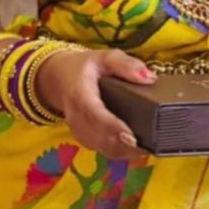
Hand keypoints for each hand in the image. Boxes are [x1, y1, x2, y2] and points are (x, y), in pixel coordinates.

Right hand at [36, 47, 155, 158]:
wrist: (58, 79)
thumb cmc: (83, 68)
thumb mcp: (103, 57)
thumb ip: (125, 64)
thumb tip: (150, 77)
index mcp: (80, 95)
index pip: (95, 115)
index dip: (113, 128)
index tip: (132, 137)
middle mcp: (77, 118)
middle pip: (101, 138)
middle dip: (125, 145)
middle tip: (149, 146)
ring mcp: (80, 131)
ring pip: (103, 148)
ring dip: (125, 152)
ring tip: (148, 148)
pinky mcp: (85, 139)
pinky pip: (103, 150)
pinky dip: (120, 152)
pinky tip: (138, 148)